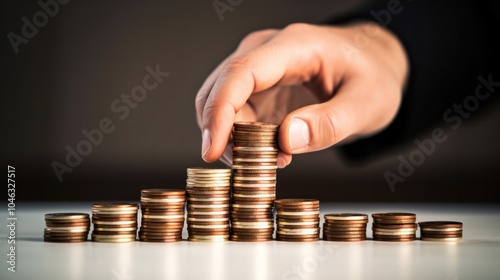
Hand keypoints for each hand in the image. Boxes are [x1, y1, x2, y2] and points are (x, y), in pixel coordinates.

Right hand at [195, 22, 407, 167]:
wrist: (374, 66)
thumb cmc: (374, 76)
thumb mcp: (369, 103)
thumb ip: (331, 122)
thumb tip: (286, 140)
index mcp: (293, 46)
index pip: (240, 73)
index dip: (219, 112)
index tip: (212, 151)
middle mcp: (267, 52)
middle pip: (220, 90)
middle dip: (223, 133)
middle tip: (249, 168)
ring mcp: (260, 70)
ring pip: (221, 104)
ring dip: (232, 139)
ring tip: (271, 161)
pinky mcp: (259, 88)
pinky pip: (235, 115)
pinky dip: (242, 139)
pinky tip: (271, 153)